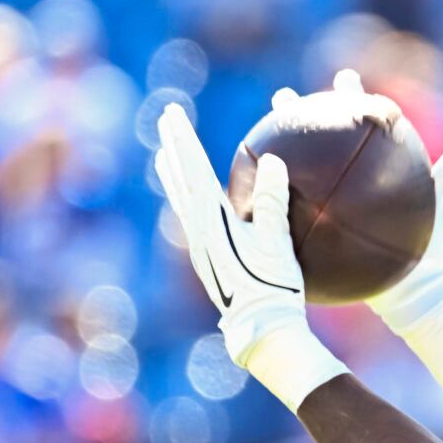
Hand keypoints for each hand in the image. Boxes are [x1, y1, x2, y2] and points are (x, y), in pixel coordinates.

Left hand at [155, 103, 344, 409]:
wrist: (261, 330)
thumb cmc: (273, 288)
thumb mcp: (278, 243)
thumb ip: (273, 202)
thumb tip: (271, 161)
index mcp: (212, 220)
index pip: (193, 169)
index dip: (183, 138)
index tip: (172, 112)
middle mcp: (199, 230)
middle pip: (180, 180)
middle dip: (174, 148)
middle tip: (165, 121)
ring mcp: (201, 247)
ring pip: (181, 201)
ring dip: (173, 175)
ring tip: (164, 156)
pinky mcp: (209, 261)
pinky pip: (191, 219)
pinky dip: (187, 199)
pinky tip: (194, 202)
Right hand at [264, 70, 442, 387]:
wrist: (419, 289)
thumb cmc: (434, 240)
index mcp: (381, 166)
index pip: (364, 121)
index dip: (353, 96)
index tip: (344, 75)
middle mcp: (355, 184)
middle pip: (324, 143)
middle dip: (302, 118)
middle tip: (285, 98)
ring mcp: (338, 209)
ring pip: (303, 177)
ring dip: (280, 158)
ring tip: (259, 137)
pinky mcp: (326, 234)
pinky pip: (298, 216)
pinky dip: (279, 204)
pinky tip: (257, 193)